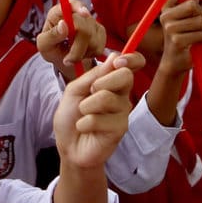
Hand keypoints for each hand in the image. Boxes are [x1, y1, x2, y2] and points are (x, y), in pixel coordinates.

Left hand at [37, 0, 105, 79]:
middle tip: (67, 60)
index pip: (70, 4)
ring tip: (72, 57)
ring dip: (82, 53)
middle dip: (77, 47)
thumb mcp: (44, 45)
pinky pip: (100, 46)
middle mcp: (75, 14)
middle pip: (84, 26)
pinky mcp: (100, 32)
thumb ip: (51, 35)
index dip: (78, 7)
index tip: (83, 13)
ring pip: (93, 39)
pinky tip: (82, 54)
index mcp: (59, 12)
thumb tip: (63, 25)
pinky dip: (90, 55)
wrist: (64, 59)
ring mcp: (90, 21)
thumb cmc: (52, 49)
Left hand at [53, 53, 133, 168]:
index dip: (131, 58)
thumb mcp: (75, 90)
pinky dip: (84, 123)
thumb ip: (93, 75)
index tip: (118, 61)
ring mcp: (122, 112)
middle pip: (125, 76)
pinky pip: (99, 119)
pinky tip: (86, 129)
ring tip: (83, 115)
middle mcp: (122, 95)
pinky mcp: (120, 129)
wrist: (68, 145)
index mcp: (112, 82)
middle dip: (101, 82)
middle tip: (90, 93)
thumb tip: (115, 56)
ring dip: (85, 107)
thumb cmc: (71, 117)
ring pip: (106, 97)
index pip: (133, 64)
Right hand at [158, 0, 201, 77]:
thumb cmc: (182, 38)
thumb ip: (190, 5)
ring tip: (196, 36)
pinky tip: (196, 44)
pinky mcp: (177, 41)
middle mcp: (165, 17)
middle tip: (200, 25)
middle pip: (192, 5)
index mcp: (166, 9)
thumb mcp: (185, 20)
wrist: (175, 61)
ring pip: (200, 21)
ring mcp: (170, 29)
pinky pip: (201, 34)